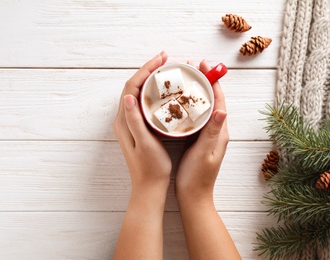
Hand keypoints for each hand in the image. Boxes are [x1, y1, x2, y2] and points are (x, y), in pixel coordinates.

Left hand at [113, 50, 170, 197]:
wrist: (148, 187)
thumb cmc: (150, 168)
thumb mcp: (145, 143)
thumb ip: (135, 120)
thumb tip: (128, 97)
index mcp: (124, 121)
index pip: (131, 87)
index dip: (145, 71)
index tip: (161, 59)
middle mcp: (123, 120)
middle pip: (133, 87)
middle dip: (147, 70)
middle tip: (165, 59)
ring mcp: (129, 124)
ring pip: (137, 94)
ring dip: (149, 79)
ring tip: (164, 69)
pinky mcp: (136, 128)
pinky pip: (142, 103)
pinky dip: (151, 92)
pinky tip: (162, 91)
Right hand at [176, 59, 228, 202]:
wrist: (194, 196)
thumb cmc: (197, 177)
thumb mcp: (205, 153)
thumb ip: (213, 132)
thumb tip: (222, 109)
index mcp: (219, 132)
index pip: (218, 101)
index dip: (212, 82)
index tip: (203, 66)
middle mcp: (216, 131)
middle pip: (212, 100)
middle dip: (204, 82)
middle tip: (192, 67)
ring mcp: (207, 135)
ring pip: (203, 108)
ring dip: (196, 92)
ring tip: (185, 79)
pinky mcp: (198, 140)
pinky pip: (195, 117)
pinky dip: (189, 105)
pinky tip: (178, 102)